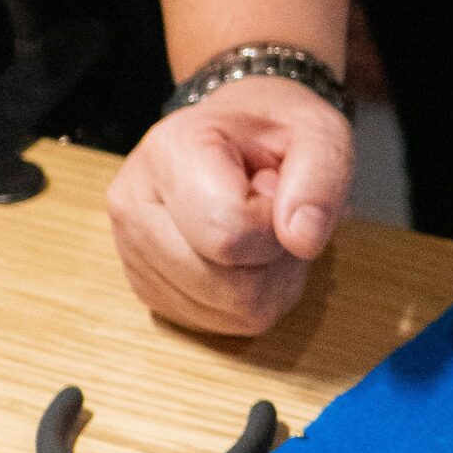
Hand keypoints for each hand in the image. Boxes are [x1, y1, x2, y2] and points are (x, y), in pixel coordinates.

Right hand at [107, 77, 353, 335]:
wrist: (236, 132)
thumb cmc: (273, 129)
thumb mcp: (319, 132)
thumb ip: (320, 179)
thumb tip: (302, 240)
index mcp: (170, 152)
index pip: (231, 233)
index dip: (277, 224)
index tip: (277, 187)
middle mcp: (135, 205)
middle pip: (230, 286)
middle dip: (275, 257)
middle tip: (272, 210)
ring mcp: (132, 252)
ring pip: (229, 313)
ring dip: (267, 281)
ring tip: (258, 230)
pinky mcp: (147, 287)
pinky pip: (219, 323)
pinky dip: (248, 298)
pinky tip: (243, 254)